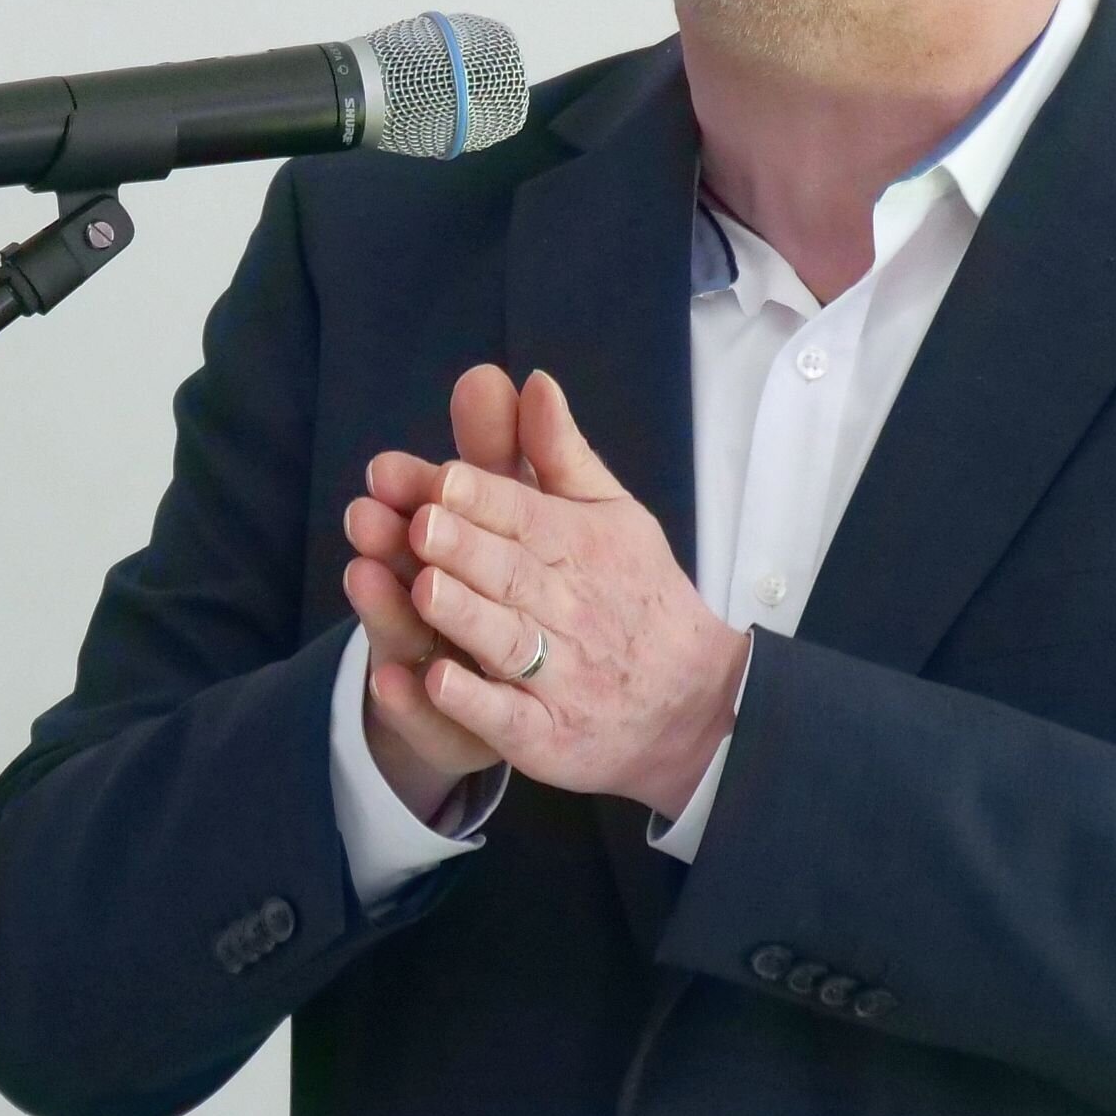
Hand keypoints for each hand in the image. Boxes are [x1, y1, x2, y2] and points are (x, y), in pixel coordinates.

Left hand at [396, 369, 747, 819]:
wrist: (697, 706)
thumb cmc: (636, 595)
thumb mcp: (609, 515)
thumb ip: (559, 455)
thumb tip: (532, 380)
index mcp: (582, 547)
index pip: (525, 517)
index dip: (481, 499)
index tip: (439, 480)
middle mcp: (570, 609)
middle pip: (510, 574)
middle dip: (464, 548)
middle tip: (418, 525)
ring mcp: (559, 676)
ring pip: (505, 641)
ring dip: (464, 616)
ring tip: (423, 588)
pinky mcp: (546, 734)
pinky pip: (506, 717)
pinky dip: (472, 702)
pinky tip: (435, 682)